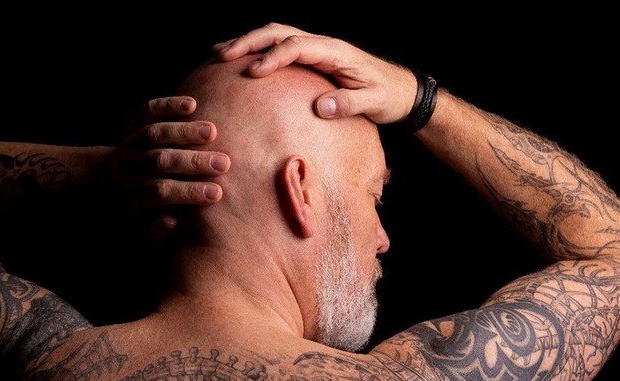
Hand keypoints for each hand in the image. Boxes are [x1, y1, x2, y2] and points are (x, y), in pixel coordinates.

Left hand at [109, 95, 229, 238]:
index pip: (158, 192)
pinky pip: (148, 110)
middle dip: (191, 162)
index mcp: (127, 194)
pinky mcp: (133, 125)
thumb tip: (172, 221)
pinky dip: (168, 105)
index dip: (188, 192)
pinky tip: (192, 105)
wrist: (105, 183)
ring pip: (153, 133)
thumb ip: (154, 231)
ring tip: (213, 132)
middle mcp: (125, 166)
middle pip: (157, 160)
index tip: (217, 194)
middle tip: (223, 164)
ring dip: (184, 132)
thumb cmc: (134, 211)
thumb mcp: (139, 229)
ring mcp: (128, 143)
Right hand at [212, 23, 416, 124]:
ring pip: (276, 37)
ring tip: (219, 54)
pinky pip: (281, 49)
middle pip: (279, 34)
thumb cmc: (388, 96)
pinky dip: (258, 52)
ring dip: (248, 43)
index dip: (273, 58)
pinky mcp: (313, 59)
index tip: (252, 72)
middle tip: (221, 55)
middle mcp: (323, 45)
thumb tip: (320, 107)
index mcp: (335, 52)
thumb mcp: (373, 103)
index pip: (297, 47)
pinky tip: (240, 62)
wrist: (400, 90)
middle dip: (248, 42)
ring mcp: (317, 50)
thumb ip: (348, 103)